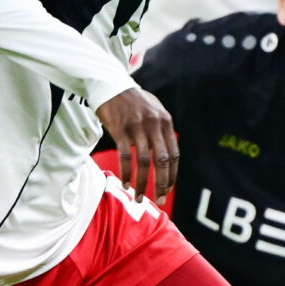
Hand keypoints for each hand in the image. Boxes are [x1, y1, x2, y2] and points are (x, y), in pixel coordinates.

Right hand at [97, 87, 177, 201]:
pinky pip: (125, 156)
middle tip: (158, 201)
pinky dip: (126, 172)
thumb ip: (161, 129)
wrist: (110, 84)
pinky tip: (125, 183)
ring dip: (142, 183)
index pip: (173, 155)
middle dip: (161, 184)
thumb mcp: (154, 109)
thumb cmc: (133, 100)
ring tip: (138, 198)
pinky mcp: (120, 129)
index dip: (171, 175)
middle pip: (162, 161)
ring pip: (143, 161)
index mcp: (165, 122)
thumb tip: (167, 153)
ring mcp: (137, 127)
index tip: (167, 189)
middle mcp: (154, 125)